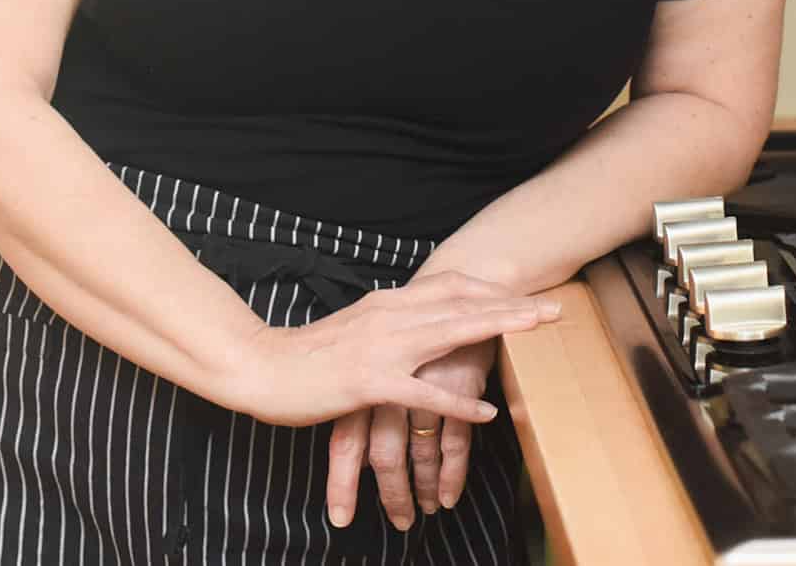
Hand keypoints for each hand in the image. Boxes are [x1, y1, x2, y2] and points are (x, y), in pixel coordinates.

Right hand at [227, 271, 558, 428]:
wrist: (262, 367)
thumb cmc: (309, 355)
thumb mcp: (357, 329)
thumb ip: (390, 324)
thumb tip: (419, 323)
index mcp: (388, 303)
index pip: (450, 287)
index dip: (491, 289)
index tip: (526, 291)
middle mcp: (390, 316)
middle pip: (462, 304)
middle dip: (511, 305)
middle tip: (553, 307)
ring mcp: (381, 348)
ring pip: (451, 334)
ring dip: (498, 329)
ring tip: (536, 332)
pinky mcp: (369, 382)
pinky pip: (423, 393)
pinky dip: (457, 400)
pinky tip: (486, 413)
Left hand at [325, 337, 497, 531]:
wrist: (450, 271)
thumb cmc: (414, 318)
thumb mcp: (383, 350)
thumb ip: (371, 386)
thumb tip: (359, 431)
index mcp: (366, 372)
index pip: (348, 436)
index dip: (342, 478)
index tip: (339, 515)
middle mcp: (390, 377)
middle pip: (382, 450)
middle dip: (390, 492)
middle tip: (399, 523)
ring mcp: (422, 377)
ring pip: (419, 449)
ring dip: (426, 486)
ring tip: (430, 511)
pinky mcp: (456, 376)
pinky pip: (454, 435)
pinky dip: (453, 468)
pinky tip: (453, 491)